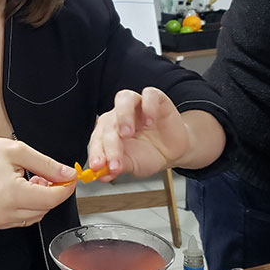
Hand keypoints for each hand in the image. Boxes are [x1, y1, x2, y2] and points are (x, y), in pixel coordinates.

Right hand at [0, 138, 76, 228]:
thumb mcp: (17, 151)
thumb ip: (46, 164)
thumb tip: (68, 174)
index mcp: (11, 193)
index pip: (52, 198)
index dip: (65, 188)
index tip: (70, 177)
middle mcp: (5, 212)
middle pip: (46, 209)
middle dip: (52, 192)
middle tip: (45, 174)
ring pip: (36, 216)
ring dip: (40, 200)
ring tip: (29, 180)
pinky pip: (23, 219)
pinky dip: (28, 206)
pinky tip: (20, 191)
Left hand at [86, 88, 223, 176]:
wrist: (174, 150)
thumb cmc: (149, 155)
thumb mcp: (133, 165)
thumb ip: (118, 167)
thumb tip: (103, 175)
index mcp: (108, 131)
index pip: (97, 138)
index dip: (95, 152)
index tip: (97, 167)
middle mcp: (119, 115)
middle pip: (109, 123)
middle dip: (110, 145)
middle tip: (115, 163)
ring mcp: (136, 105)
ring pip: (124, 99)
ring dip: (123, 116)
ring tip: (127, 134)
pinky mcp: (155, 98)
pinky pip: (149, 94)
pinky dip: (148, 107)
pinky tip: (150, 123)